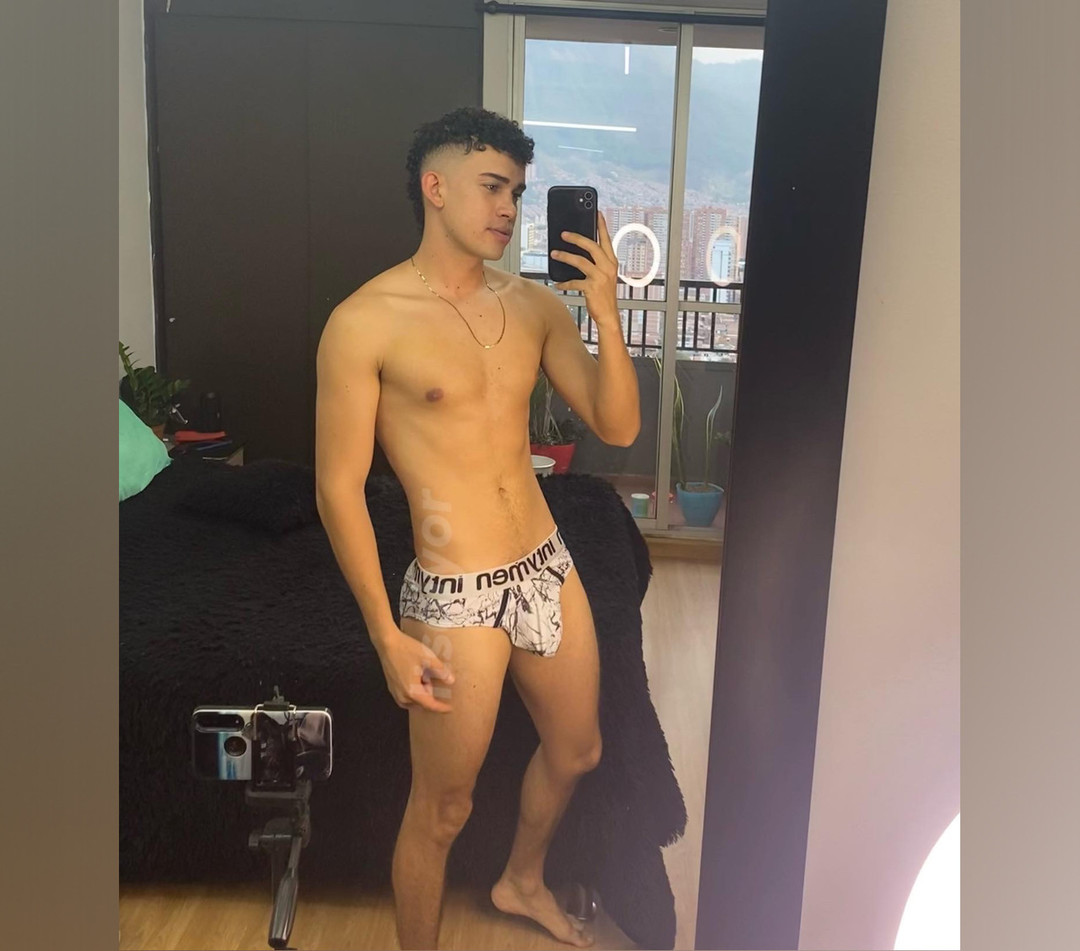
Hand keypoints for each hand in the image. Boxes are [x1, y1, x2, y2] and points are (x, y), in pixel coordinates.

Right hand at [375, 626, 454, 712]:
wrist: (387, 642)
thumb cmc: (406, 650)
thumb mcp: (428, 658)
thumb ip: (441, 671)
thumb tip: (451, 681)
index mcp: (412, 691)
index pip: (429, 705)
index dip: (441, 707)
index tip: (450, 708)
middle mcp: (402, 695)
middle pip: (421, 703)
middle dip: (430, 694)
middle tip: (432, 678)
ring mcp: (395, 692)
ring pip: (413, 700)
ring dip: (421, 692)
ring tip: (424, 675)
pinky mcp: (392, 687)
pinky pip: (406, 696)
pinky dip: (414, 691)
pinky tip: (417, 676)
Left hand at [551, 209, 618, 323]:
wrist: (609, 315)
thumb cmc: (604, 295)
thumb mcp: (604, 275)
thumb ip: (596, 263)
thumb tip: (579, 252)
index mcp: (612, 262)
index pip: (606, 240)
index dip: (602, 225)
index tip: (597, 212)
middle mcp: (608, 267)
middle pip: (592, 246)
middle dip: (577, 238)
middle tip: (563, 233)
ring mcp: (601, 277)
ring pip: (580, 261)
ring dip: (565, 256)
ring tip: (554, 253)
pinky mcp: (592, 288)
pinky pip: (574, 282)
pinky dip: (564, 283)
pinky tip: (557, 283)